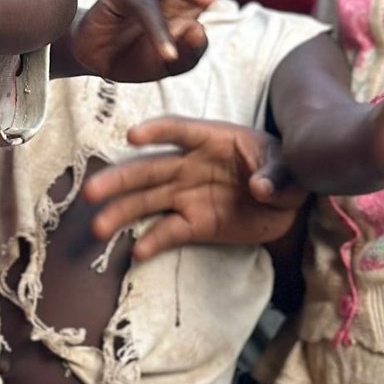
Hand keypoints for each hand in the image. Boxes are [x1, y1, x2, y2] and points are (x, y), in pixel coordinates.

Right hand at [83, 115, 306, 261]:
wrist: (290, 201)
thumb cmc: (287, 171)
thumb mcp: (293, 168)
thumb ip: (277, 175)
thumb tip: (260, 186)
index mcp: (212, 140)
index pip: (180, 130)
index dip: (157, 132)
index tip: (132, 138)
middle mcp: (191, 165)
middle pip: (150, 169)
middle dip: (119, 179)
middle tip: (90, 192)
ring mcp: (188, 195)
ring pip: (148, 201)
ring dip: (122, 212)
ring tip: (98, 228)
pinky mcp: (194, 223)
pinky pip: (168, 232)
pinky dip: (152, 241)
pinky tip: (136, 252)